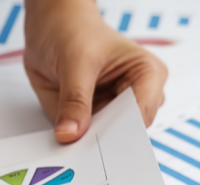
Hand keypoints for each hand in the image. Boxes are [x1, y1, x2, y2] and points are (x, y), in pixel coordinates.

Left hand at [24, 0, 168, 141]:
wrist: (52, 26)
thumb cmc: (73, 30)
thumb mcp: (74, 62)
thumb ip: (73, 100)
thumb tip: (70, 132)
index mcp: (147, 74)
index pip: (142, 113)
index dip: (122, 132)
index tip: (101, 143)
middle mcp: (135, 95)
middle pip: (126, 132)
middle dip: (102, 140)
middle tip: (80, 143)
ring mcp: (113, 109)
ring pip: (105, 140)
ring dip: (86, 142)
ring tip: (70, 139)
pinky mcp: (92, 117)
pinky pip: (85, 138)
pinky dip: (74, 139)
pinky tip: (64, 136)